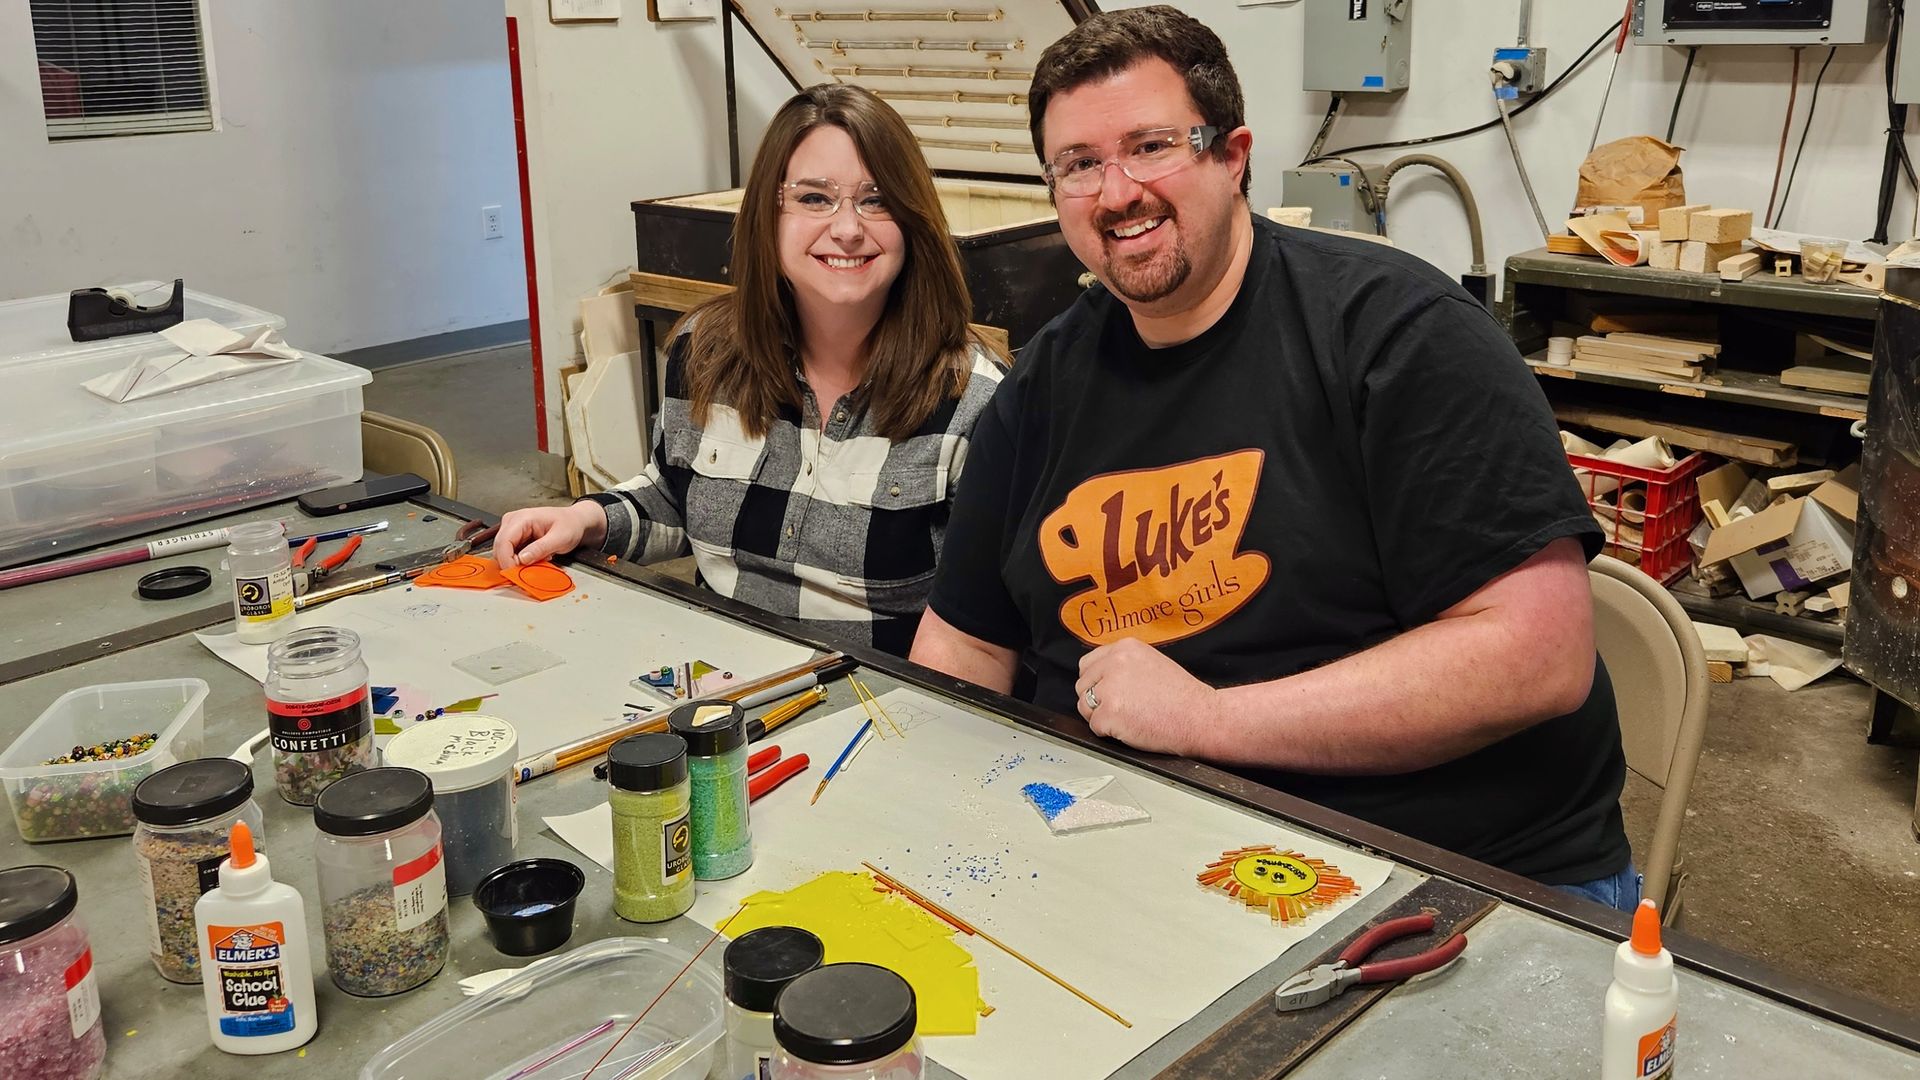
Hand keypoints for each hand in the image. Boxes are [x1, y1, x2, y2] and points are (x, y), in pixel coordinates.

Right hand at [492, 502, 606, 567]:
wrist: (574, 521)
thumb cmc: (569, 525)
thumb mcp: (560, 538)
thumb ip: (541, 549)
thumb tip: (522, 559)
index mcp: (523, 518)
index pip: (504, 541)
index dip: (507, 560)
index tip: (515, 573)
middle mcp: (513, 521)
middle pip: (499, 548)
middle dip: (511, 563)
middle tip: (528, 571)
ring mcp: (512, 528)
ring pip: (502, 552)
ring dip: (516, 562)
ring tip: (537, 559)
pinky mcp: (514, 536)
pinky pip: (509, 552)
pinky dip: (519, 560)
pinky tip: (534, 557)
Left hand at [1074, 638, 1221, 755]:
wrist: (1200, 717)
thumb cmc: (1182, 696)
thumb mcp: (1151, 662)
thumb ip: (1124, 664)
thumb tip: (1100, 676)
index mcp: (1125, 648)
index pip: (1088, 664)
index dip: (1096, 682)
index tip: (1108, 691)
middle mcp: (1114, 663)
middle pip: (1082, 685)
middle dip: (1096, 700)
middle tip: (1121, 708)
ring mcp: (1110, 688)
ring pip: (1084, 706)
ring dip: (1100, 716)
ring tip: (1127, 718)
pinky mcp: (1110, 713)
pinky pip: (1095, 726)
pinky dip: (1109, 732)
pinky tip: (1130, 727)